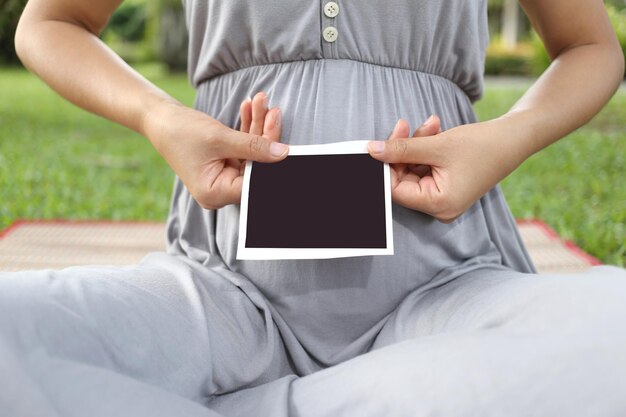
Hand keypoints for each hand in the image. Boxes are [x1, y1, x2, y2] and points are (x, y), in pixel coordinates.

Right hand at [143, 92, 287, 209]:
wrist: (158, 118)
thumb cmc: (181, 131)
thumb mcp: (220, 137)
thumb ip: (254, 146)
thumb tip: (284, 154)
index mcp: (216, 193)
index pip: (253, 183)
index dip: (271, 165)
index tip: (287, 145)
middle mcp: (220, 190)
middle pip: (255, 166)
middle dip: (265, 137)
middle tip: (274, 111)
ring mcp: (223, 176)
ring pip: (251, 153)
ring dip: (258, 127)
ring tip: (262, 102)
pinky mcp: (224, 163)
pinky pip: (243, 147)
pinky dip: (247, 129)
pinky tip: (252, 109)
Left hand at [369, 118, 520, 222]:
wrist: (514, 138)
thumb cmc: (482, 145)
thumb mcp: (437, 145)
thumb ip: (401, 149)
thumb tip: (371, 150)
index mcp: (438, 205)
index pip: (396, 190)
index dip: (385, 167)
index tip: (376, 145)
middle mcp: (439, 207)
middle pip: (403, 178)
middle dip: (402, 150)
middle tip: (403, 125)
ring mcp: (442, 197)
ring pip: (413, 169)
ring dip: (415, 145)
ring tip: (431, 123)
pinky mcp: (445, 185)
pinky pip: (424, 167)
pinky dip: (424, 148)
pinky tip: (434, 129)